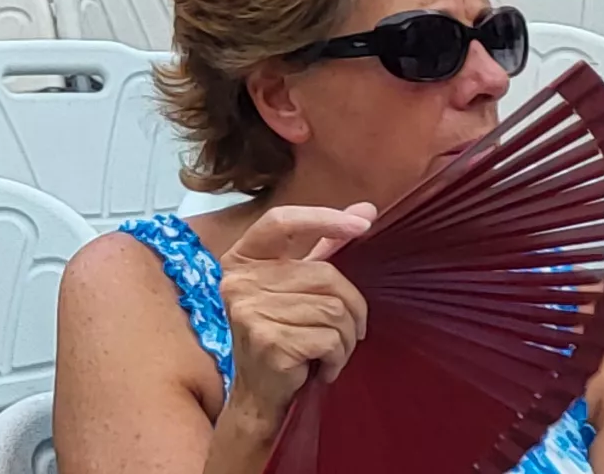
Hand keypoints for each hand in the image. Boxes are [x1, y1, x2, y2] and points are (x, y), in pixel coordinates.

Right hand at [218, 204, 374, 422]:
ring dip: (346, 338)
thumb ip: (324, 246)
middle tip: (349, 332)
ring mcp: (249, 310)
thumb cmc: (280, 335)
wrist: (257, 393)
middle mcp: (238, 281)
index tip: (361, 224)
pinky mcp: (267, 340)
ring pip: (334, 310)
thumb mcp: (293, 287)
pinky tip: (323, 367)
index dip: (322, 219)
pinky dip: (338, 357)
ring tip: (331, 351)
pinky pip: (329, 339)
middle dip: (352, 308)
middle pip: (325, 275)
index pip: (281, 222)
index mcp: (242, 260)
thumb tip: (365, 210)